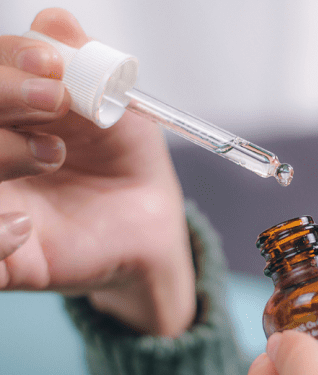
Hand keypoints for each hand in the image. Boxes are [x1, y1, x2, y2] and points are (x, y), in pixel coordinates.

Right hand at [0, 8, 194, 335]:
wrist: (150, 227)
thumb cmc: (128, 163)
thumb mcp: (122, 112)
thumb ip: (89, 69)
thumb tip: (54, 20)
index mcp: (12, 109)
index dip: (9, 59)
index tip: (51, 64)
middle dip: (3, 92)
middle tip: (54, 98)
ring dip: (1, 152)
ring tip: (53, 155)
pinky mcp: (2, 254)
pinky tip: (24, 226)